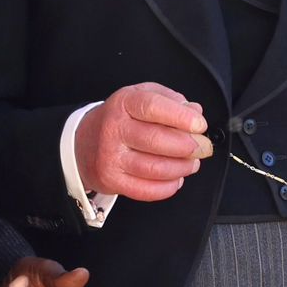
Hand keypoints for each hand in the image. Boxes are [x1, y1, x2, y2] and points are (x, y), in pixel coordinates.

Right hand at [76, 82, 211, 200]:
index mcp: (123, 103)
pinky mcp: (112, 180)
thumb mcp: (141, 96)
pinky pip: (146, 190)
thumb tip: (194, 112)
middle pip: (156, 140)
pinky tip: (176, 178)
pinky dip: (168, 187)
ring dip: (182, 167)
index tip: (199, 124)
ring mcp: (111, 157)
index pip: (153, 107)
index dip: (180, 117)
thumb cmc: (120, 118)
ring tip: (191, 163)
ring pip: (155, 168)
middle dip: (188, 146)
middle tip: (202, 147)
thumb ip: (170, 100)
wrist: (84, 141)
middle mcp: (114, 129)